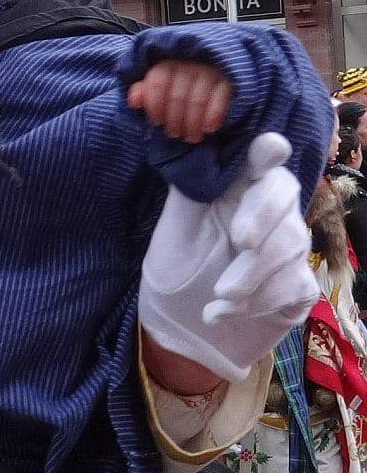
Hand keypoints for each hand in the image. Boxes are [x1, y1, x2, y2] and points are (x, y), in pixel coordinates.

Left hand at [127, 59, 233, 143]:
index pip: (156, 83)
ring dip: (192, 124)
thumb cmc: (181, 80)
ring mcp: (210, 70)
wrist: (216, 66)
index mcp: (167, 63)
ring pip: (197, 101)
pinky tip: (209, 129)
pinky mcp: (229, 79)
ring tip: (191, 137)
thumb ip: (146, 91)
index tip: (157, 122)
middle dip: (174, 120)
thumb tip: (133, 101)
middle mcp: (188, 64)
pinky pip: (220, 100)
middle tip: (174, 135)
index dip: (155, 106)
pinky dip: (213, 116)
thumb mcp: (162, 82)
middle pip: (177, 96)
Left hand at [139, 133, 314, 382]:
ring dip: (253, 274)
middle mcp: (270, 213)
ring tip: (218, 295)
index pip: (261, 161)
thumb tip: (198, 149)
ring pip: (291, 246)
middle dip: (262, 219)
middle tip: (239, 242)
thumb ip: (191, 189)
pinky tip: (220, 313)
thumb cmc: (177, 266)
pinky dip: (258, 303)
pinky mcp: (298, 288)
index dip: (266, 153)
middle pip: (284, 197)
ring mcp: (289, 250)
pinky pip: (294, 287)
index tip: (269, 147)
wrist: (177, 324)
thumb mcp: (175, 227)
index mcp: (238, 190)